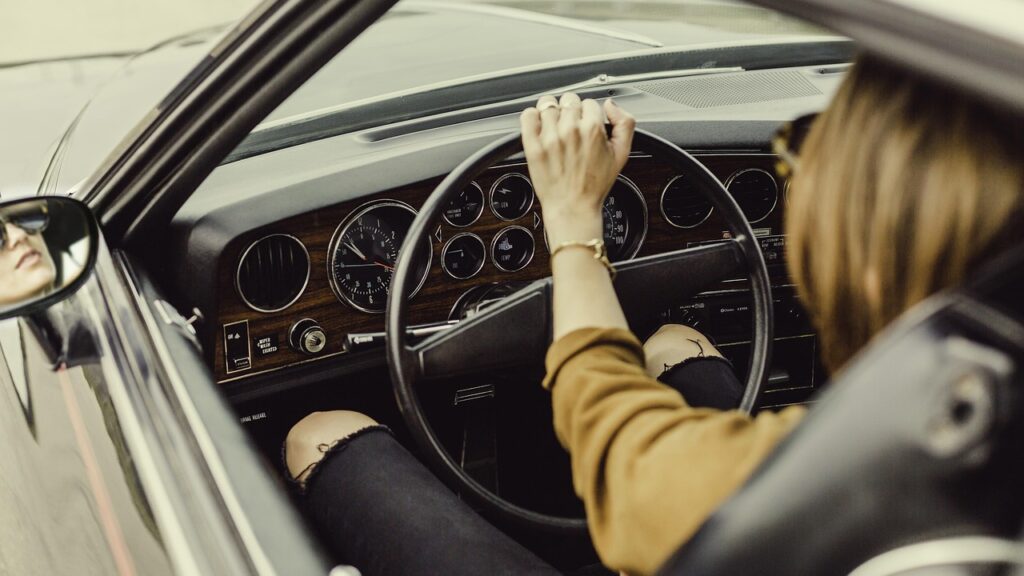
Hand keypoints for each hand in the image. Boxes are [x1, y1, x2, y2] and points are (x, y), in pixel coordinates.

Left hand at [520, 93, 635, 247]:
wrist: (573, 207)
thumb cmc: (595, 185)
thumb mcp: (622, 154)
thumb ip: (625, 123)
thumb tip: (611, 105)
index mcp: (592, 129)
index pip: (590, 102)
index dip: (589, 114)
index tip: (586, 125)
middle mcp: (570, 130)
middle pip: (569, 100)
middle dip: (572, 112)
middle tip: (571, 129)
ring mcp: (549, 137)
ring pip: (548, 105)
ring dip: (552, 113)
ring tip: (555, 129)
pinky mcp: (532, 145)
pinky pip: (528, 115)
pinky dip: (532, 117)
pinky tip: (539, 127)